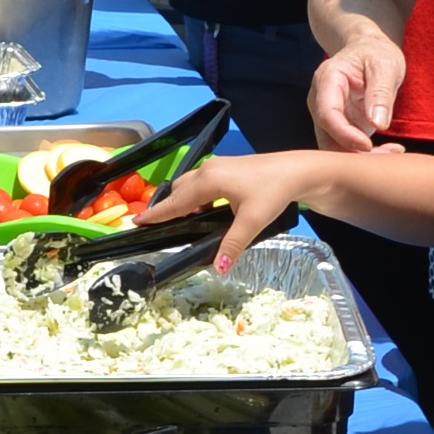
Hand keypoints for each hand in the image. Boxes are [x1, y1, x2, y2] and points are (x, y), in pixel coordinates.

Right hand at [143, 151, 313, 261]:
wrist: (297, 171)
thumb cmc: (275, 192)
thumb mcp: (253, 221)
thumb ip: (233, 244)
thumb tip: (219, 269)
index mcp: (209, 181)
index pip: (175, 202)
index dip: (155, 214)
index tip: (136, 222)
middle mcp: (208, 169)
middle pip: (177, 190)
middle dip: (165, 208)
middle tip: (154, 226)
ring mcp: (217, 165)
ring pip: (188, 184)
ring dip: (181, 200)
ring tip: (177, 220)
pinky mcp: (226, 166)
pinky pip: (200, 181)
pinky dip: (194, 195)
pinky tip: (203, 210)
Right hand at [311, 33, 407, 149]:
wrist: (368, 50)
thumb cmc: (375, 53)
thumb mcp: (385, 65)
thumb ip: (380, 93)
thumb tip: (378, 124)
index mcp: (328, 80)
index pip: (326, 114)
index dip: (344, 134)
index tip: (368, 145)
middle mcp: (321, 100)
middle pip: (327, 137)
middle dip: (354, 153)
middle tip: (389, 154)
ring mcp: (328, 116)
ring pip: (334, 148)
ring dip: (361, 158)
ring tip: (393, 153)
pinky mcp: (339, 126)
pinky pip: (345, 147)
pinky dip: (365, 155)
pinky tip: (389, 151)